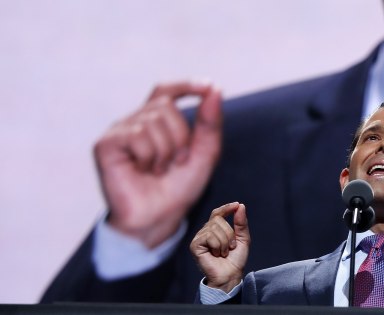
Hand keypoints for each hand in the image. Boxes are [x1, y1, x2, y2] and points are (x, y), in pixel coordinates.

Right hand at [94, 81, 221, 247]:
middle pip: (166, 106)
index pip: (166, 92)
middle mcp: (135, 122)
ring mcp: (119, 132)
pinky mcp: (106, 145)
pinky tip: (142, 171)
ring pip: (153, 121)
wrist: (159, 218)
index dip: (185, 85)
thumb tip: (214, 89)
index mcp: (155, 122)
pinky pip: (137, 135)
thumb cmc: (179, 188)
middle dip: (181, 136)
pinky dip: (149, 156)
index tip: (207, 87)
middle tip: (176, 163)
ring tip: (158, 170)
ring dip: (166, 151)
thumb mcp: (204, 155)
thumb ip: (210, 124)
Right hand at [190, 202, 250, 292]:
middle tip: (231, 248)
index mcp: (215, 229)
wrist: (230, 275)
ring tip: (223, 253)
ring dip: (225, 242)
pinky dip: (217, 245)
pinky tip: (216, 254)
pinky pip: (209, 236)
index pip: (218, 213)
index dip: (226, 208)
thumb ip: (241, 223)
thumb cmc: (235, 260)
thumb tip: (240, 206)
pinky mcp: (195, 245)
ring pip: (214, 228)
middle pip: (219, 220)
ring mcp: (199, 238)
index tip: (236, 205)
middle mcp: (206, 231)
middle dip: (230, 234)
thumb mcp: (243, 239)